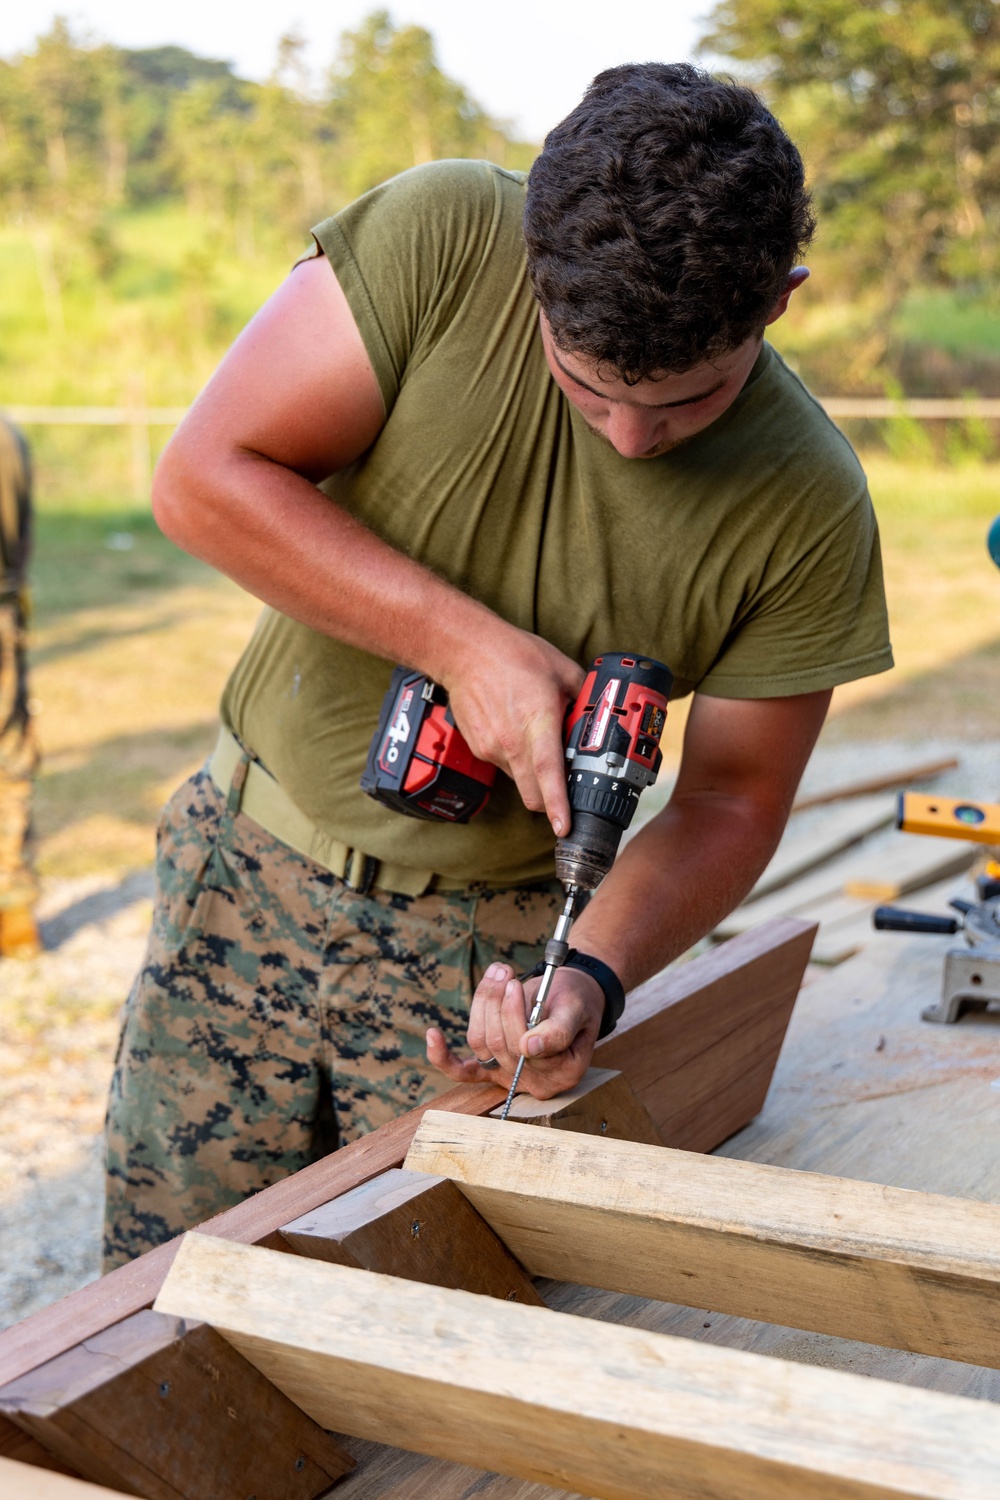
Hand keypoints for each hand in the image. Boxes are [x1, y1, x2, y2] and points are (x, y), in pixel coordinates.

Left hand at [425, 961, 603, 1098]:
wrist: (570, 1000)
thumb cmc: (576, 1002)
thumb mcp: (575, 1009)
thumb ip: (558, 1031)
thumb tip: (528, 1049)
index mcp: (565, 1072)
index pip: (527, 1050)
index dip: (514, 1015)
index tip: (513, 984)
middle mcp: (537, 1082)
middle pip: (500, 1045)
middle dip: (496, 1003)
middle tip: (503, 972)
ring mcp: (510, 1077)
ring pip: (481, 1044)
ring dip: (482, 1005)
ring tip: (496, 975)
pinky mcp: (490, 1069)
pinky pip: (463, 1071)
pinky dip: (443, 1057)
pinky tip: (433, 1036)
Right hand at [437, 626, 584, 837]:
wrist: (465, 652)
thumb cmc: (512, 655)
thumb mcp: (562, 670)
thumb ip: (585, 697)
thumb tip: (601, 716)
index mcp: (536, 723)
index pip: (548, 773)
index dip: (558, 805)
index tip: (565, 827)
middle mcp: (510, 742)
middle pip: (533, 795)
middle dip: (551, 802)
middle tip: (568, 790)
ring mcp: (491, 748)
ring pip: (521, 780)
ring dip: (535, 775)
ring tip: (539, 742)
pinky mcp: (479, 748)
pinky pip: (505, 766)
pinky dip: (517, 759)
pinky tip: (518, 732)